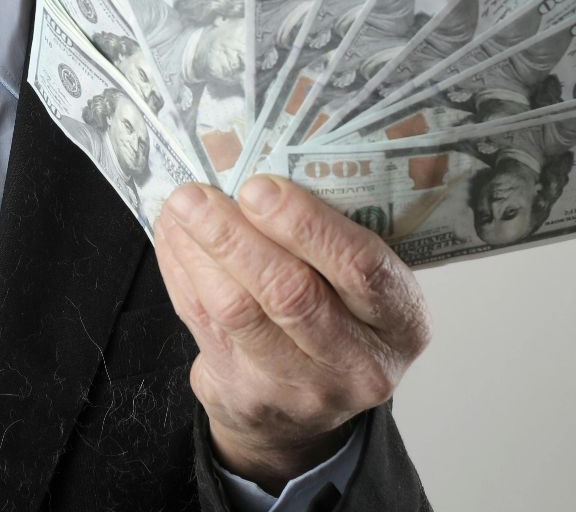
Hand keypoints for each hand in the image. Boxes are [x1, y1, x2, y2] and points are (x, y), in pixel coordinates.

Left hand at [153, 175, 429, 490]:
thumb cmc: (336, 320)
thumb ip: (332, 238)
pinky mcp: (250, 397)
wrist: (303, 415)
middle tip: (197, 195)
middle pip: (292, 294)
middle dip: (236, 237)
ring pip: (239, 311)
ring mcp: (304, 389)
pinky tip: (173, 239)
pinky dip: (182, 274)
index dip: (307, 225)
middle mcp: (361, 362)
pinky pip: (205, 325)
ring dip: (200, 251)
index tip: (258, 186)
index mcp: (402, 321)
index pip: (363, 268)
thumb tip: (261, 161)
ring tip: (179, 207)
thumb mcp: (361, 287)